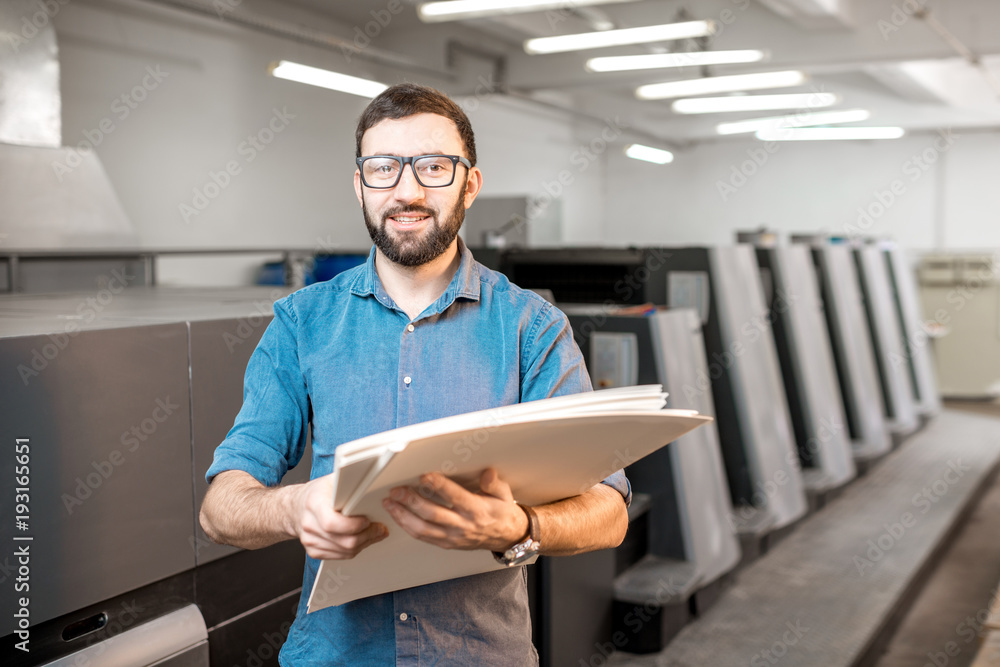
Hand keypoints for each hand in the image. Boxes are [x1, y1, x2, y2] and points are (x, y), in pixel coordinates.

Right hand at [289, 474, 387, 559]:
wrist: (295, 508)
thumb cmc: (317, 493)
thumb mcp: (331, 480)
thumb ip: (348, 480)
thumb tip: (369, 476)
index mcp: (314, 503)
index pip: (332, 523)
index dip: (354, 525)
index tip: (368, 520)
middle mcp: (309, 524)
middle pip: (344, 541)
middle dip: (367, 535)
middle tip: (379, 528)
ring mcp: (310, 540)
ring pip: (345, 551)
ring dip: (364, 544)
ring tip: (374, 533)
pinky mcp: (313, 551)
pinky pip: (340, 556)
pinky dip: (354, 550)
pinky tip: (361, 539)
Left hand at [382, 468, 528, 551]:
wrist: (505, 537)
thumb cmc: (501, 513)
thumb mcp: (504, 494)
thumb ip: (494, 484)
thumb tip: (487, 474)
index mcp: (477, 510)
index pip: (455, 497)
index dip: (439, 486)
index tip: (424, 476)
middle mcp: (463, 525)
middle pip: (433, 514)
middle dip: (411, 502)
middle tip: (397, 491)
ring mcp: (453, 537)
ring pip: (423, 529)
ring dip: (403, 516)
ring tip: (390, 504)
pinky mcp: (446, 544)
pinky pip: (424, 537)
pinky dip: (408, 527)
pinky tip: (398, 517)